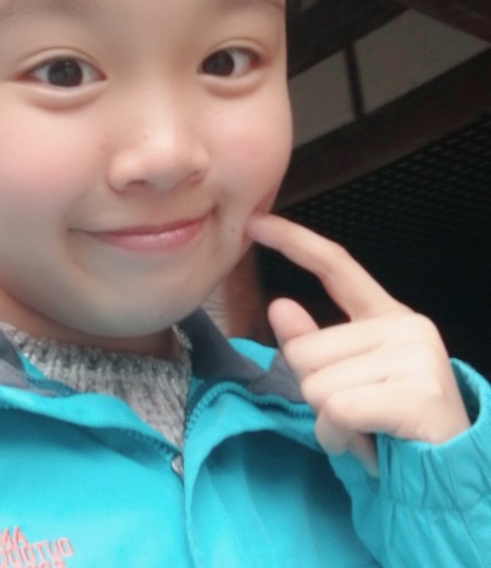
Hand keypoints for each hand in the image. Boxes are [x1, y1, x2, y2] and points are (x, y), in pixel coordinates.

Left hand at [246, 213, 470, 476]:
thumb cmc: (387, 425)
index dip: (294, 241)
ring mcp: (416, 356)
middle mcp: (406, 326)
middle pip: (303, 349)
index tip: (256, 222)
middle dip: (313, 389)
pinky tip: (363, 443)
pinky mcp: (418, 392)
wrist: (443, 477)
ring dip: (325, 419)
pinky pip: (335, 409)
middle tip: (353, 412)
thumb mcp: (342, 378)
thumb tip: (279, 305)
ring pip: (314, 383)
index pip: (335, 265)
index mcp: (387, 317)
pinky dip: (336, 436)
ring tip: (363, 429)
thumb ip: (311, 343)